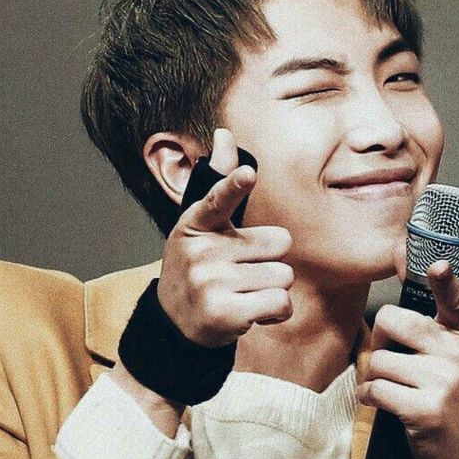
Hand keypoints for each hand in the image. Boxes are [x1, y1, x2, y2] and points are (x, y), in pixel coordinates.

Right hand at [157, 128, 293, 347]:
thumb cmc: (199, 268)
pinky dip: (275, 312)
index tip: (247, 174)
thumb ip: (220, 185)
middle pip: (279, 243)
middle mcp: (201, 252)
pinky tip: (251, 313)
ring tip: (244, 295)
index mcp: (196, 224)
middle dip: (271, 260)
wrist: (175, 323)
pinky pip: (280, 302)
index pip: (217, 200)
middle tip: (242, 274)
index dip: (233, 186)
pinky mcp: (224, 313)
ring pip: (283, 275)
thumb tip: (225, 134)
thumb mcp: (201, 226)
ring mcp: (210, 283)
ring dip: (273, 289)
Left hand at [357, 259, 458, 458]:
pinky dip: (368, 396)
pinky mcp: (423, 408)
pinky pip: (375, 389)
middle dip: (379, 337)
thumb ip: (437, 336)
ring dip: (372, 376)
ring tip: (388, 388)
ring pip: (378, 360)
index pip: (456, 300)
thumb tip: (387, 319)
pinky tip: (378, 402)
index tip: (437, 267)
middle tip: (386, 355)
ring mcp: (443, 382)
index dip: (444, 282)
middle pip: (394, 321)